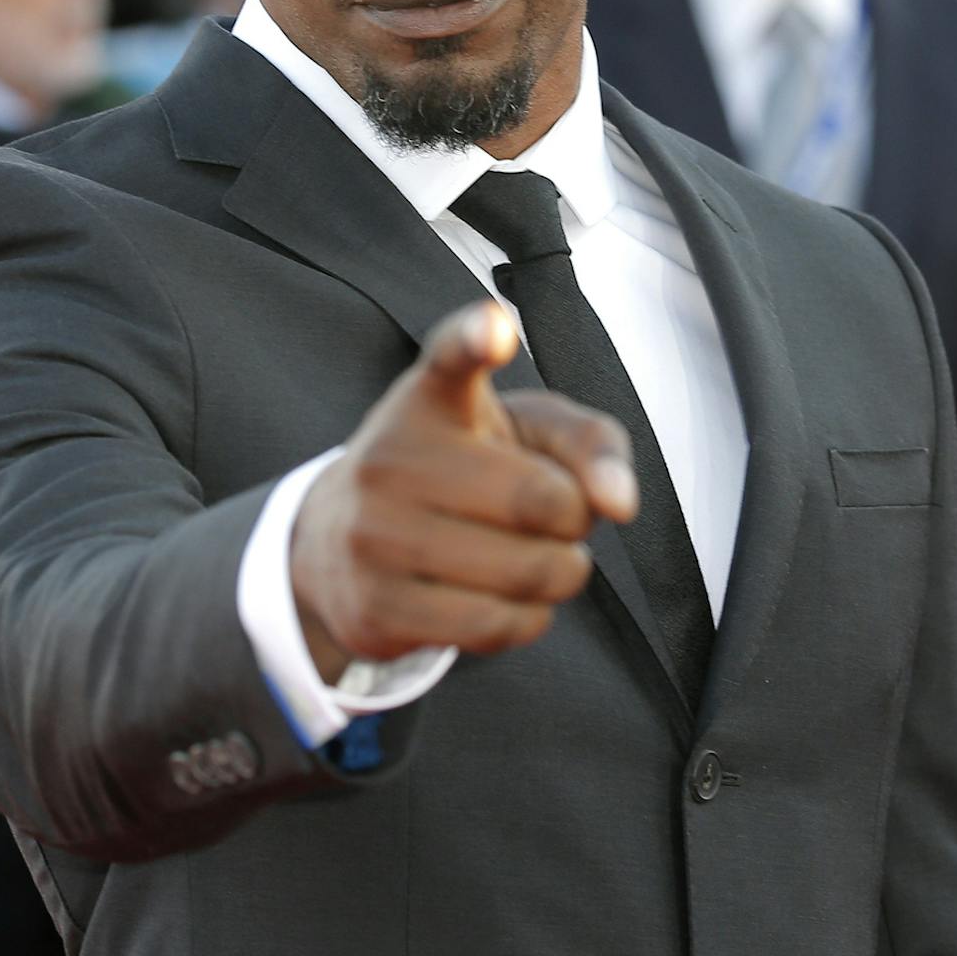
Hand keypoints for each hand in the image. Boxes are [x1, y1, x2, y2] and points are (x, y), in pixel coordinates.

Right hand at [291, 302, 639, 678]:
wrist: (337, 542)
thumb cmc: (461, 473)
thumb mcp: (526, 433)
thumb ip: (591, 444)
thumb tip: (619, 503)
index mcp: (430, 396)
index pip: (452, 356)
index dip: (476, 338)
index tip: (496, 329)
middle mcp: (390, 458)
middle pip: (541, 500)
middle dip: (574, 520)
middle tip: (555, 517)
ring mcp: (373, 535)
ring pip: (526, 573)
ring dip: (559, 574)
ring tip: (535, 557)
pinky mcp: (373, 609)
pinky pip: (497, 626)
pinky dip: (528, 618)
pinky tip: (507, 598)